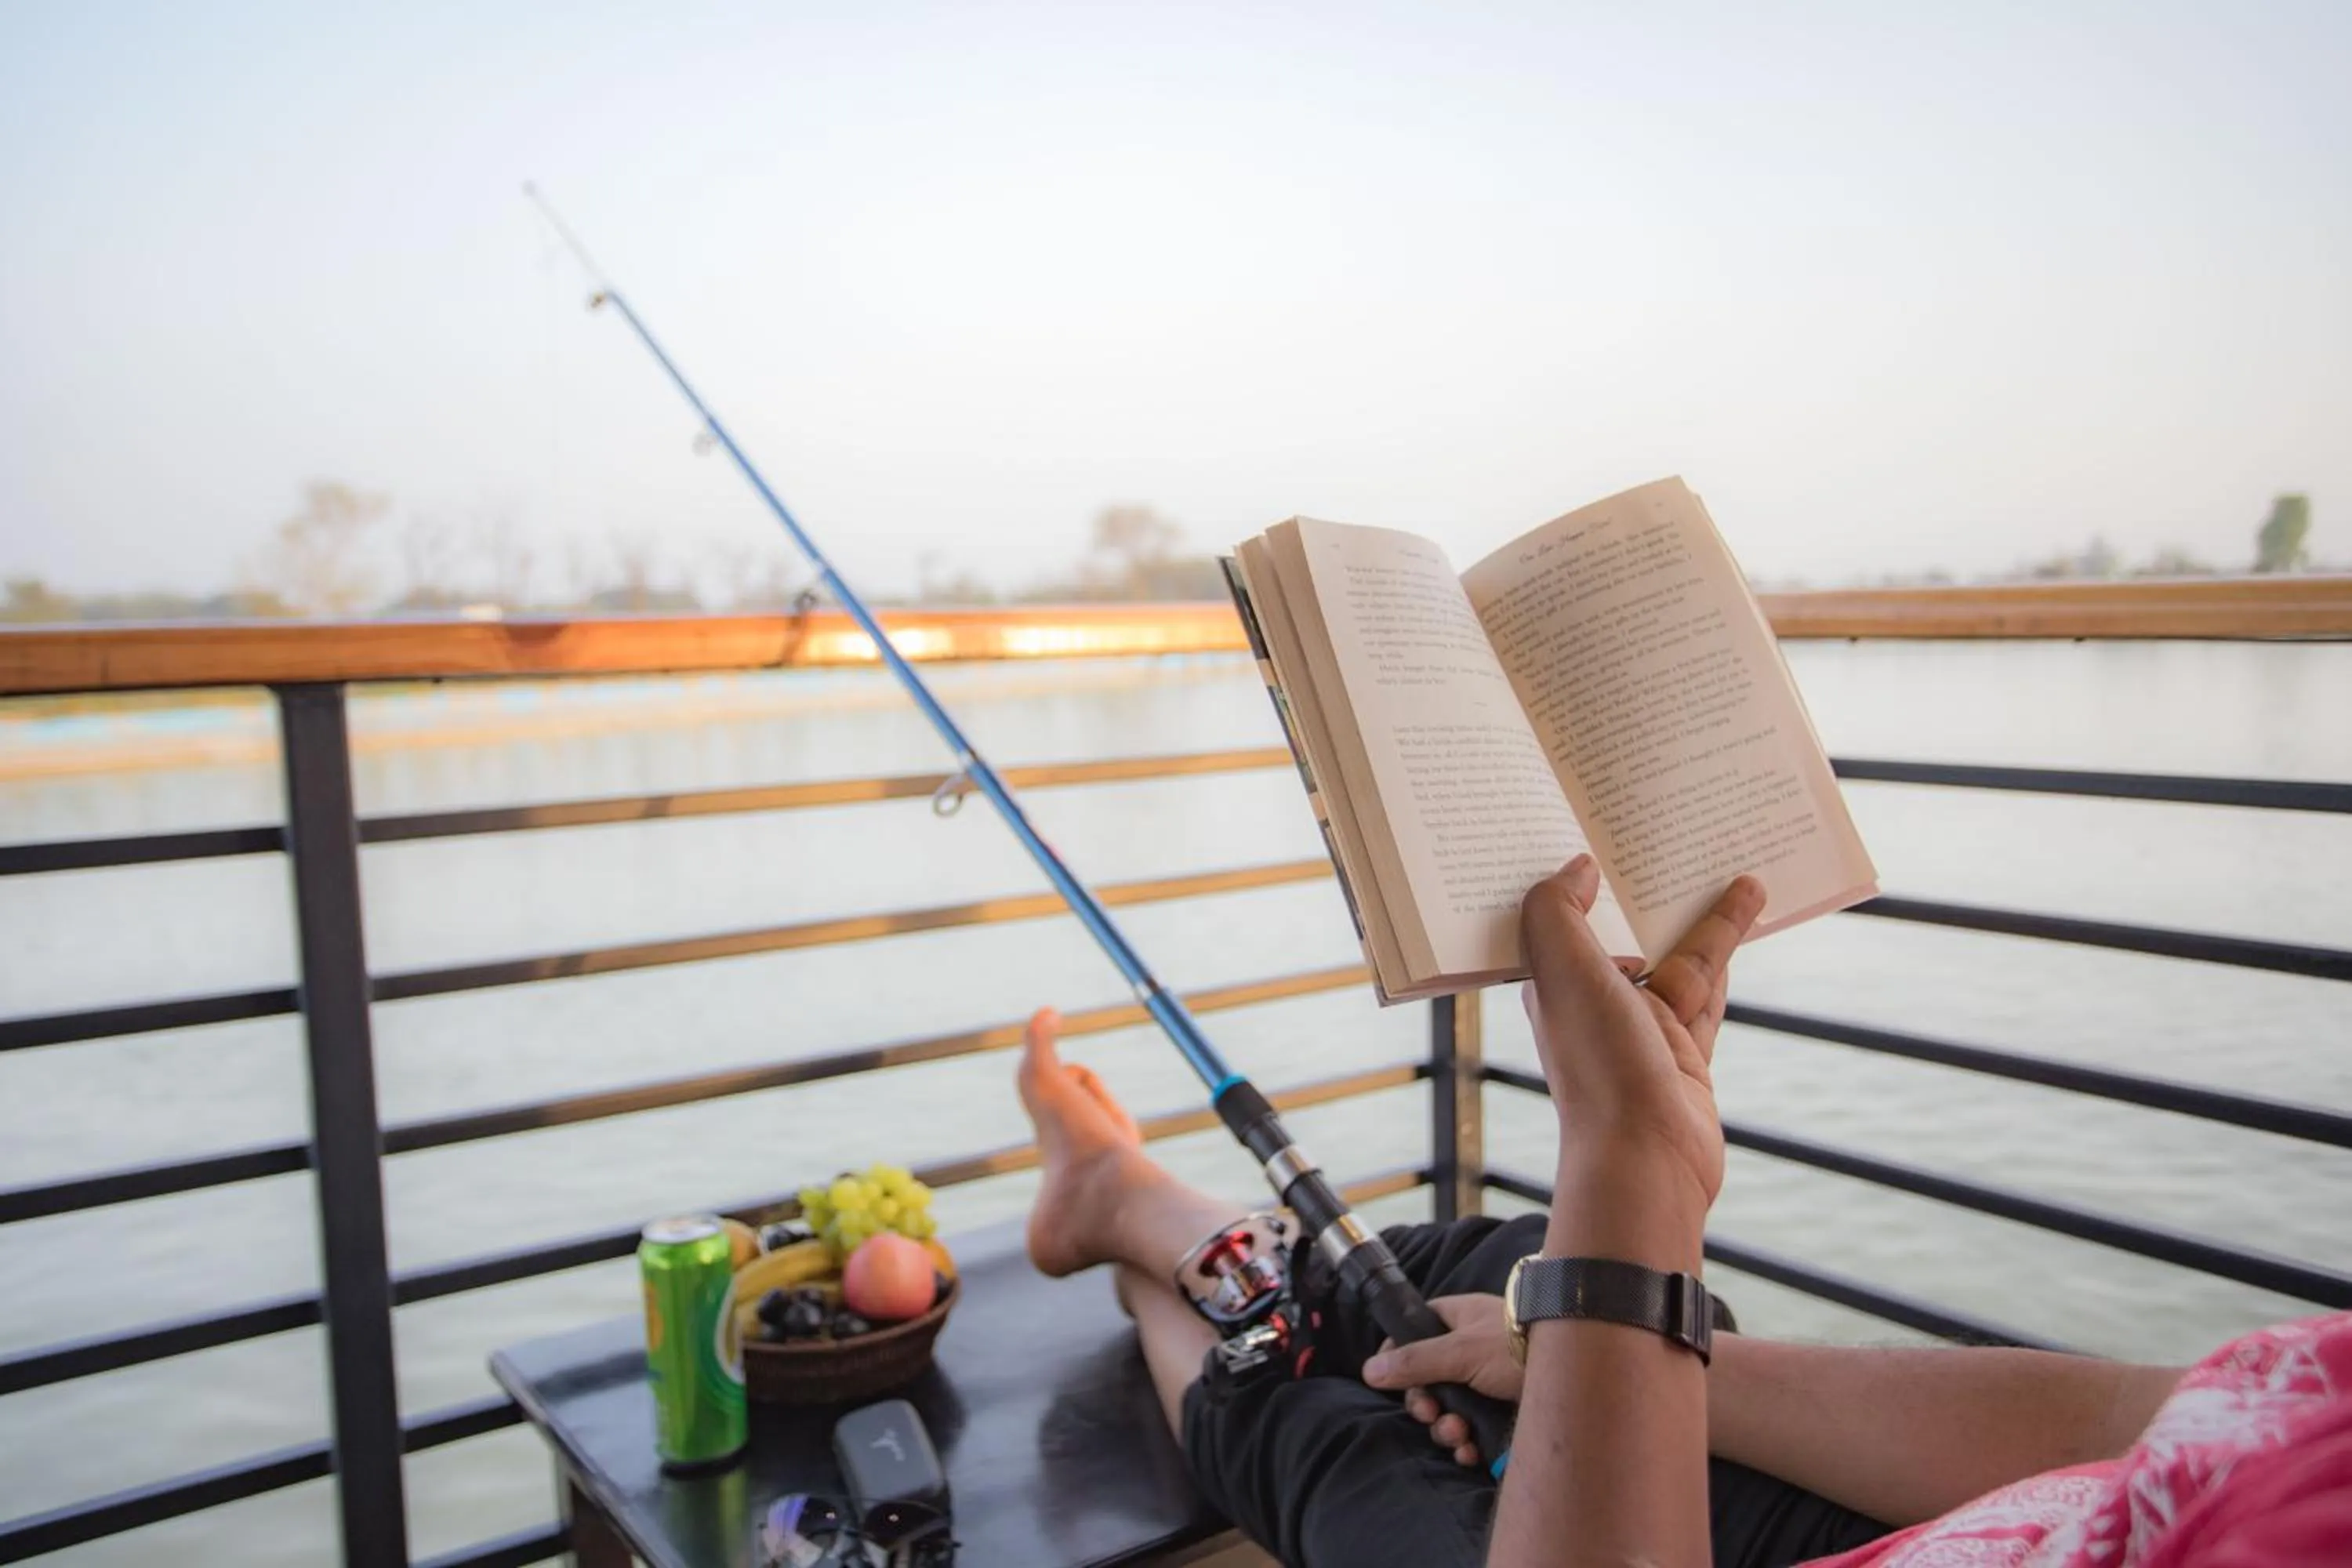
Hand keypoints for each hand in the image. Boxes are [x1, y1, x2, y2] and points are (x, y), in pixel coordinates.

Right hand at [1361, 1294, 1517, 1466]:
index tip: (1388, 1378)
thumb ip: (1415, 1361)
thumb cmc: (1515, 1345)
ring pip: (1450, 1408)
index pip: (1415, 1330)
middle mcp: (1471, 1348)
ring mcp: (1487, 1380)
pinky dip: (1467, 1443)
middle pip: (1429, 1379)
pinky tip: (1470, 1451)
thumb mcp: (1460, 1350)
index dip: (1398, 1354)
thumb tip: (1370, 1370)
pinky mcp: (1502, 1410)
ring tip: (1457, 1434)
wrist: (1575, 1370)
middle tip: (1430, 1413)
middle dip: (1425, 1403)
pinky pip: (1473, 1429)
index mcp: (1459, 1319)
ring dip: (1446, 1427)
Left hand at [1521, 858, 1764, 1232]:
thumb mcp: (1562, 972)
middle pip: (1625, 929)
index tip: (1592, 823)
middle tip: (1673, 827)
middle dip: (1647, 885)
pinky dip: (1729, 947)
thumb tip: (1577, 865)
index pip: (1560, 915)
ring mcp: (1643, 1028)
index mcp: (1552, 984)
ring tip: (1737, 860)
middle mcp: (1593, 1002)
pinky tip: (1748, 909)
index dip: (1573, 872)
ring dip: (1707, 912)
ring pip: (1679, 954)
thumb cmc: (1600, 1066)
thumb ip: (1556, 911)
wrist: (1648, 1159)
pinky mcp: (1687, 1050)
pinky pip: (1712, 987)